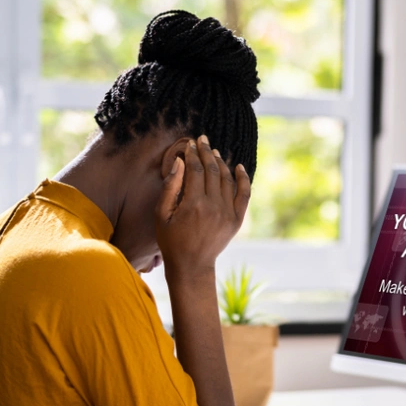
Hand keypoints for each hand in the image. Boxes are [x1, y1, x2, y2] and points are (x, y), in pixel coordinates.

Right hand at [155, 135, 251, 283]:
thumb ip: (170, 187)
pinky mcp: (236, 220)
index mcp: (193, 204)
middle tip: (202, 140)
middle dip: (206, 152)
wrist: (192, 265)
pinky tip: (239, 167)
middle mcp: (213, 206)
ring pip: (227, 179)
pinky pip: (244, 194)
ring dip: (220, 162)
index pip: (195, 170)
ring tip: (214, 151)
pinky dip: (243, 179)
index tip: (189, 145)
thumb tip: (179, 162)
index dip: (192, 154)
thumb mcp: (161, 214)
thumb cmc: (171, 240)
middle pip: (212, 170)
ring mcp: (227, 213)